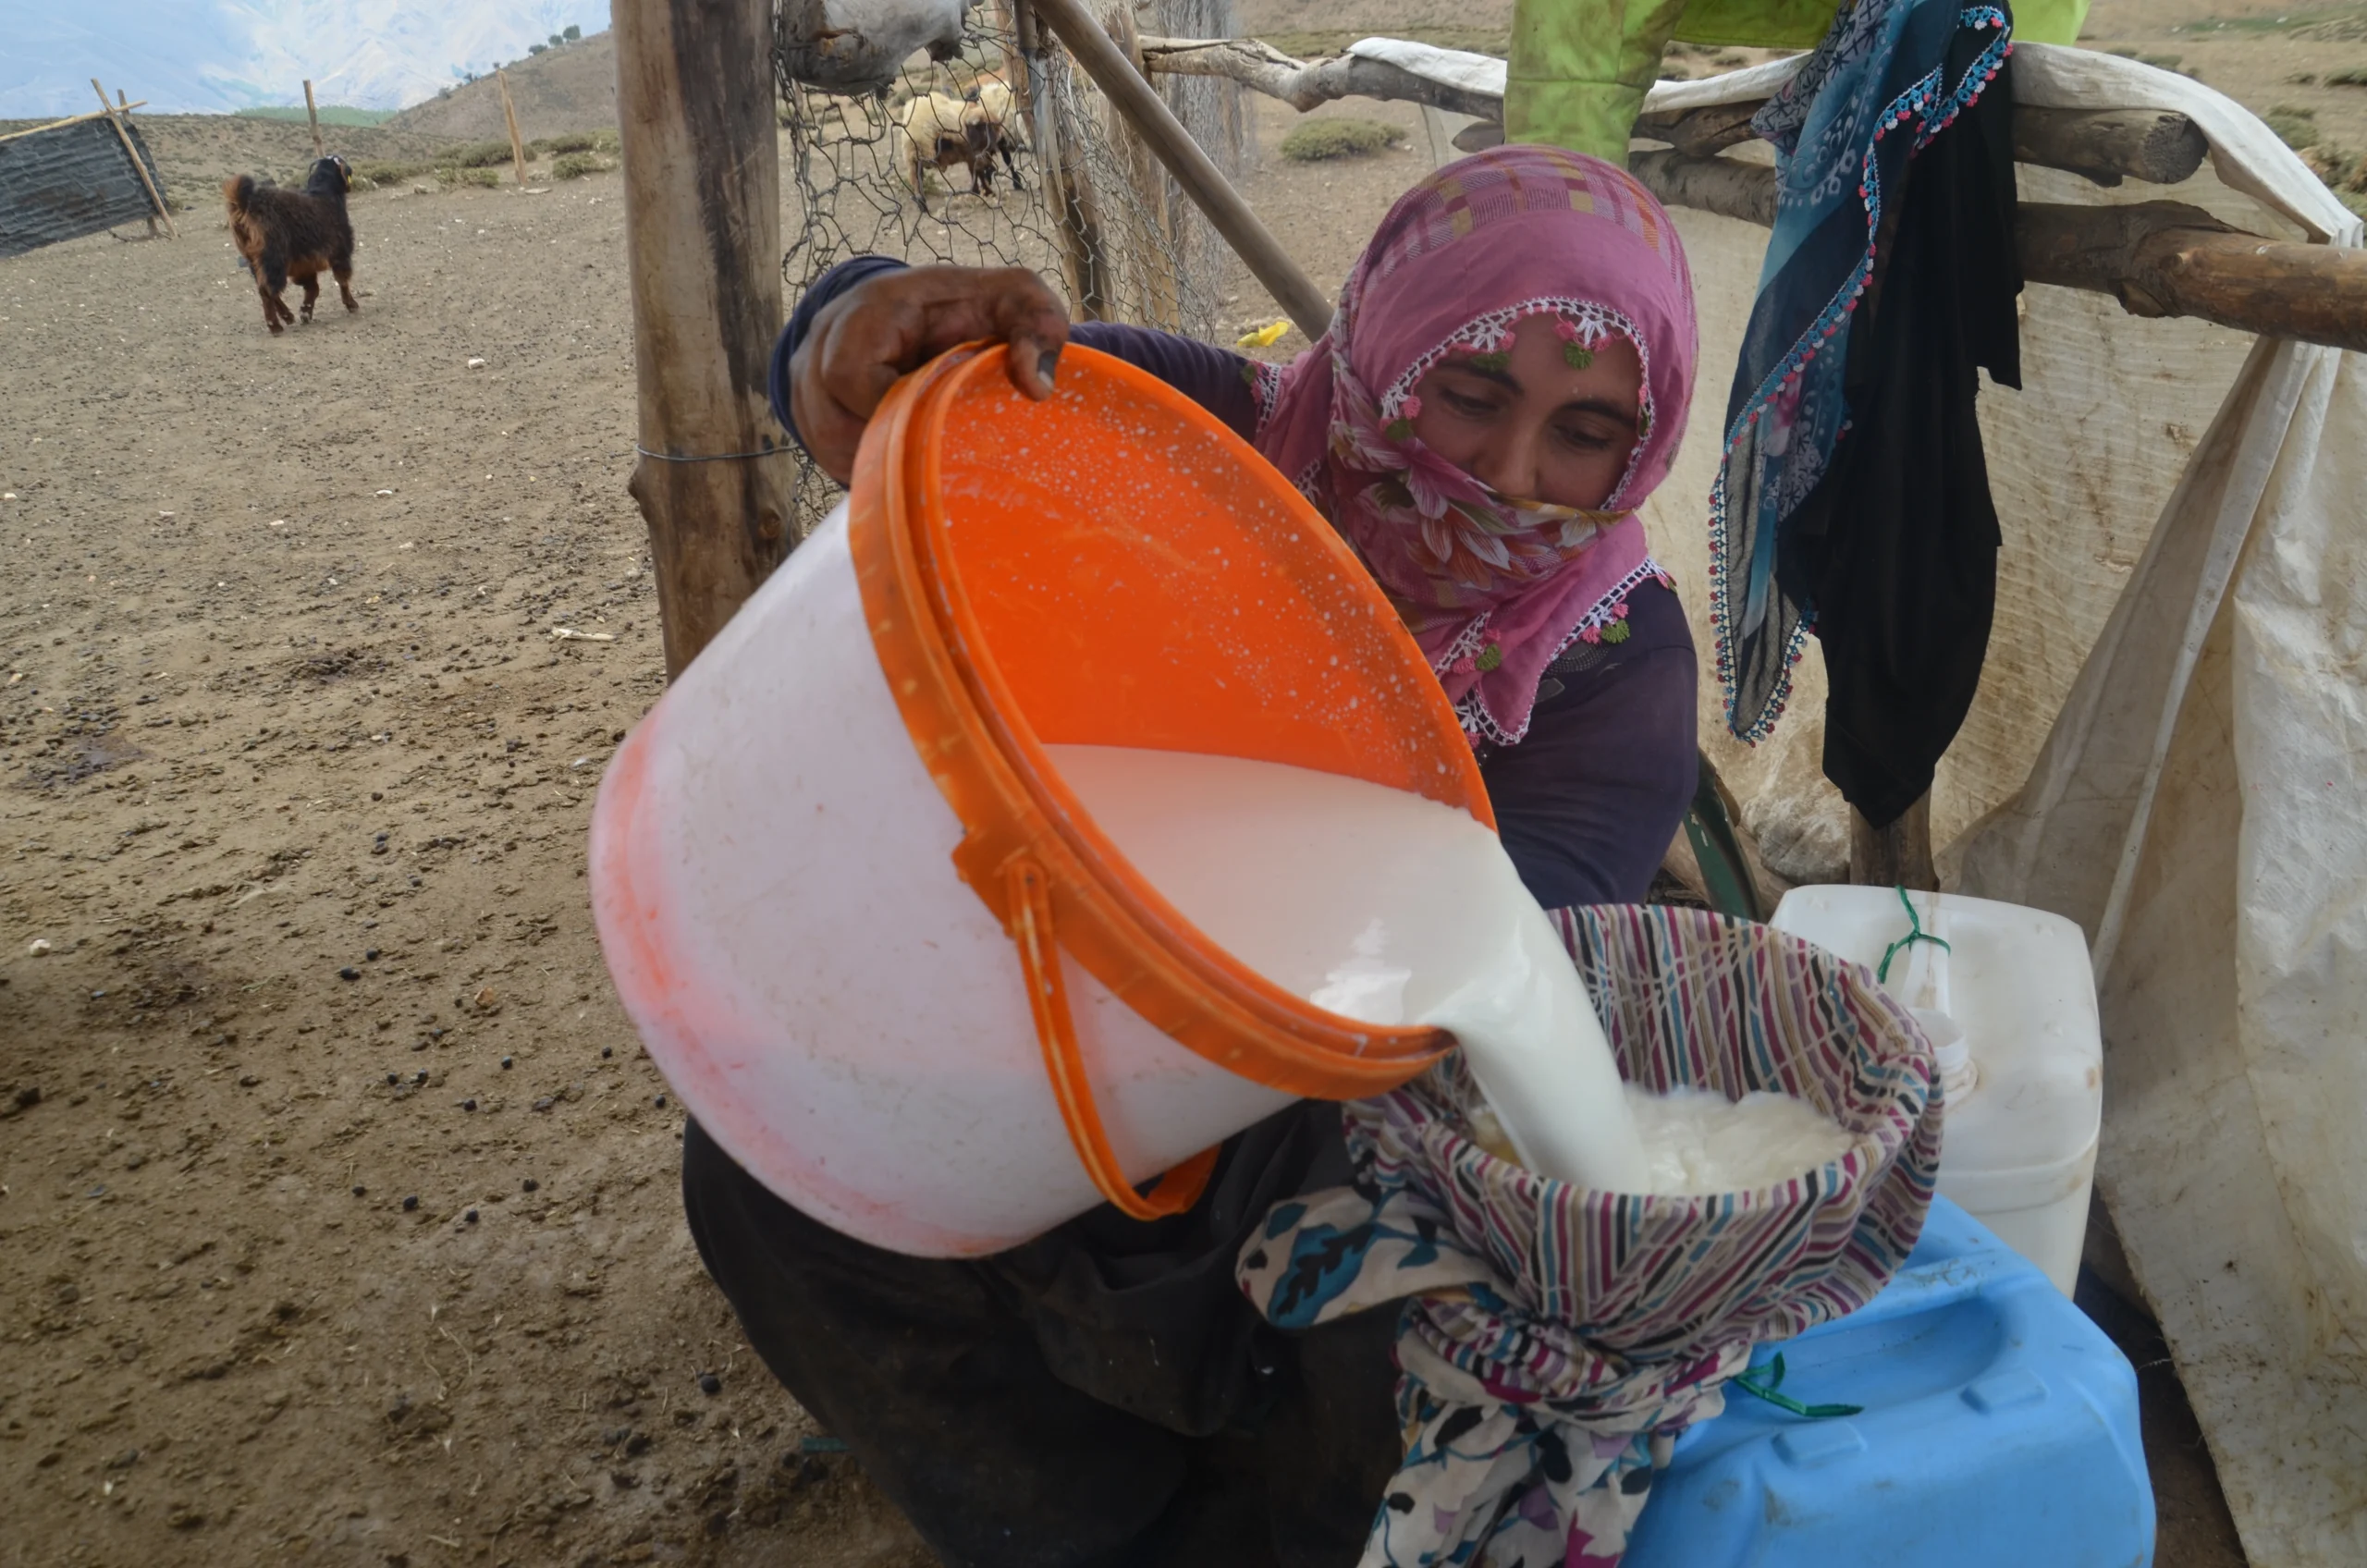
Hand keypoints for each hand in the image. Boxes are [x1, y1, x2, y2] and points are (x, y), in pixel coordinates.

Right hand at [790, 264, 1071, 483]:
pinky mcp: (808, 407)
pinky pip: (826, 451)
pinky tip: (904, 460)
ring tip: (923, 457)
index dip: (888, 409)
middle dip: (890, 446)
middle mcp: (823, 340)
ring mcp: (807, 376)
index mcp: (869, 309)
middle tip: (937, 455)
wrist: (928, 304)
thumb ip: (1038, 325)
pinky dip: (867, 465)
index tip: (934, 423)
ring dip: (878, 461)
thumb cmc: (974, 304)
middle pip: (831, 418)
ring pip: (827, 442)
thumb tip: (1036, 388)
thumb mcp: (1017, 297)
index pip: (848, 371)